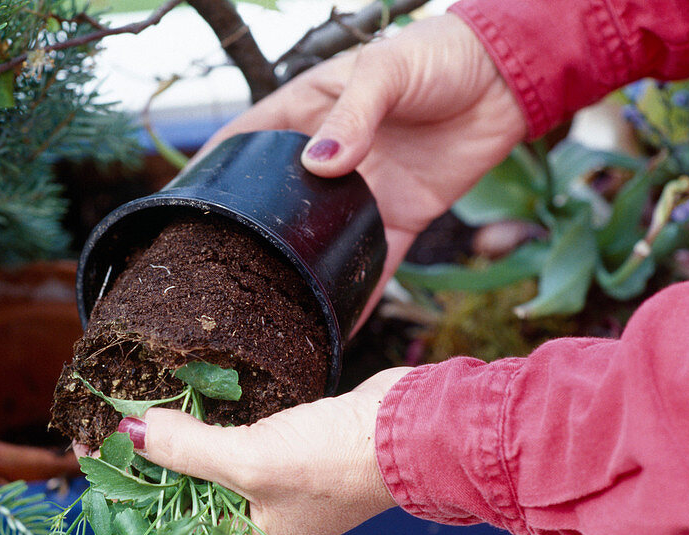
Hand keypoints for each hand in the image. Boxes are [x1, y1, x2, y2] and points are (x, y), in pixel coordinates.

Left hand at [125, 367, 412, 534]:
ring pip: (202, 468)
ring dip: (171, 440)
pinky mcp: (283, 455)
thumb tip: (128, 429)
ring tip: (129, 406)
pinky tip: (176, 403)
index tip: (90, 449)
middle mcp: (253, 529)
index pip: (163, 532)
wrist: (411, 428)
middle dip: (142, 461)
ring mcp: (269, 490)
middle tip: (102, 420)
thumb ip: (185, 450)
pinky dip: (204, 426)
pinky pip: (229, 444)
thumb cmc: (336, 464)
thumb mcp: (250, 461)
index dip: (122, 493)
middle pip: (178, 498)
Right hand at [199, 13, 527, 328]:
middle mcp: (326, 159)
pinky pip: (373, 262)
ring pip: (320, 240)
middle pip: (278, 204)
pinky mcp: (401, 217)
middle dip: (252, 236)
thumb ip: (352, 116)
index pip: (246, 145)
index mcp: (306, 113)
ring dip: (300, 270)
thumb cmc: (439, 54)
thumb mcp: (386, 71)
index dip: (213, 173)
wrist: (508, 78)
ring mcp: (362, 193)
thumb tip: (319, 167)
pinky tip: (334, 325)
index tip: (180, 208)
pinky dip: (357, 293)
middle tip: (217, 274)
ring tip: (266, 308)